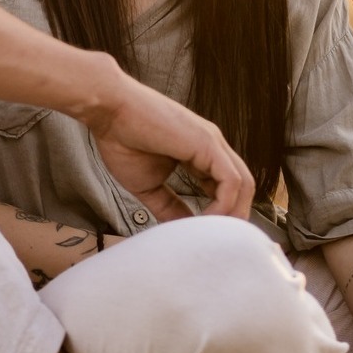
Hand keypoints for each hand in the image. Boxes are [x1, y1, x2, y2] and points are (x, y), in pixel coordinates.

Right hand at [91, 77, 253, 222]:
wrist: (108, 110)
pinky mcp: (208, 143)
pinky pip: (231, 181)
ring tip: (210, 235)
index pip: (226, 186)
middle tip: (215, 242)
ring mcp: (212, 143)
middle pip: (243, 187)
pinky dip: (224, 206)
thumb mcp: (149, 185)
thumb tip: (183, 231)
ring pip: (244, 185)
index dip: (221, 213)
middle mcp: (212, 145)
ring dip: (232, 215)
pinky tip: (204, 220)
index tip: (205, 234)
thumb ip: (169, 207)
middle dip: (234, 217)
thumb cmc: (122, 139)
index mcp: (200, 152)